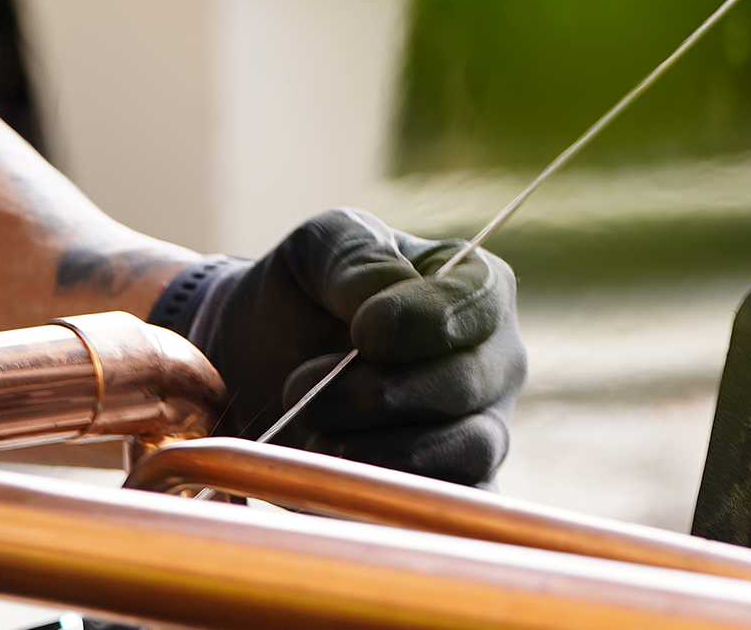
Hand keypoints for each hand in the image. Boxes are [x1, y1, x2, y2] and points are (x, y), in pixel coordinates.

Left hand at [148, 207, 524, 484]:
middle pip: (467, 382)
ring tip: (311, 429)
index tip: (364, 332)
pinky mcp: (452, 490)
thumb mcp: (319, 247)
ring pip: (466, 449)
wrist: (256, 360)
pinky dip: (390, 490)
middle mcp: (494, 362)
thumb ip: (357, 257)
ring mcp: (482, 430)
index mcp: (472, 287)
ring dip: (378, 445)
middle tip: (302, 384)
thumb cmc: (303, 292)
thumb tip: (389, 301)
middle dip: (378, 391)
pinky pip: (451, 503)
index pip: (482, 300)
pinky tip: (333, 468)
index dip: (426, 319)